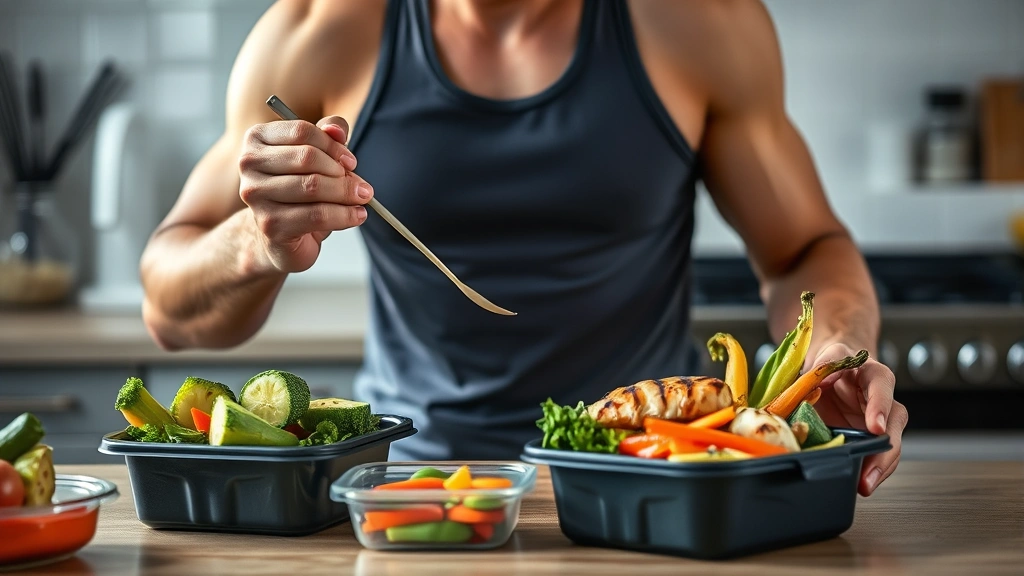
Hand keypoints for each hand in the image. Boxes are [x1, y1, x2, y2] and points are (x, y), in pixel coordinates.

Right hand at [238, 116, 372, 273]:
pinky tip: (357, 215)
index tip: (351, 161)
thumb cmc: (298, 190)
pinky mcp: (269, 224)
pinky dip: (344, 215)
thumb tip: (337, 130)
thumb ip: (328, 136)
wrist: (279, 234)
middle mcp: (249, 164)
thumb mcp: (315, 158)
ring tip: (361, 199)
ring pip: (313, 187)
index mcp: (257, 138)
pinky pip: (317, 215)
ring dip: (346, 194)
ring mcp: (256, 195)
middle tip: (361, 185)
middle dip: (342, 172)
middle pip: (308, 158)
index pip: (302, 131)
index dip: (333, 146)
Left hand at [809, 341, 908, 496]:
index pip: (882, 388)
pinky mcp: (868, 438)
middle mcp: (884, 401)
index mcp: (875, 376)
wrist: (835, 370)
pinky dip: (868, 470)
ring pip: (889, 445)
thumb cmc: (834, 362)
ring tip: (864, 485)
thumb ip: (823, 367)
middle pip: (893, 425)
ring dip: (879, 468)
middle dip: (884, 451)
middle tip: (870, 472)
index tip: (874, 428)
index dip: (879, 407)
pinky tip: (860, 483)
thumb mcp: (828, 357)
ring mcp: (879, 422)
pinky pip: (874, 455)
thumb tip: (816, 381)